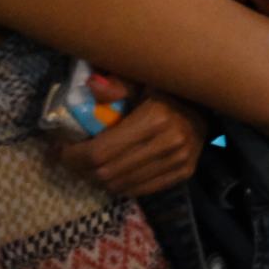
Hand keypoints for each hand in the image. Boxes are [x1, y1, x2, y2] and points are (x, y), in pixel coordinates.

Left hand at [57, 89, 207, 196]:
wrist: (209, 102)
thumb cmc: (167, 88)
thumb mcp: (143, 79)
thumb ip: (118, 84)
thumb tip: (91, 87)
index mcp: (155, 118)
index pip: (100, 152)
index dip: (72, 156)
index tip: (59, 149)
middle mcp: (169, 143)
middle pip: (107, 172)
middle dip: (80, 169)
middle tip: (70, 159)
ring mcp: (179, 161)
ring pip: (121, 185)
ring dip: (97, 179)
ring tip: (88, 166)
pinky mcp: (184, 172)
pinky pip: (140, 189)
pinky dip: (120, 185)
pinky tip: (112, 172)